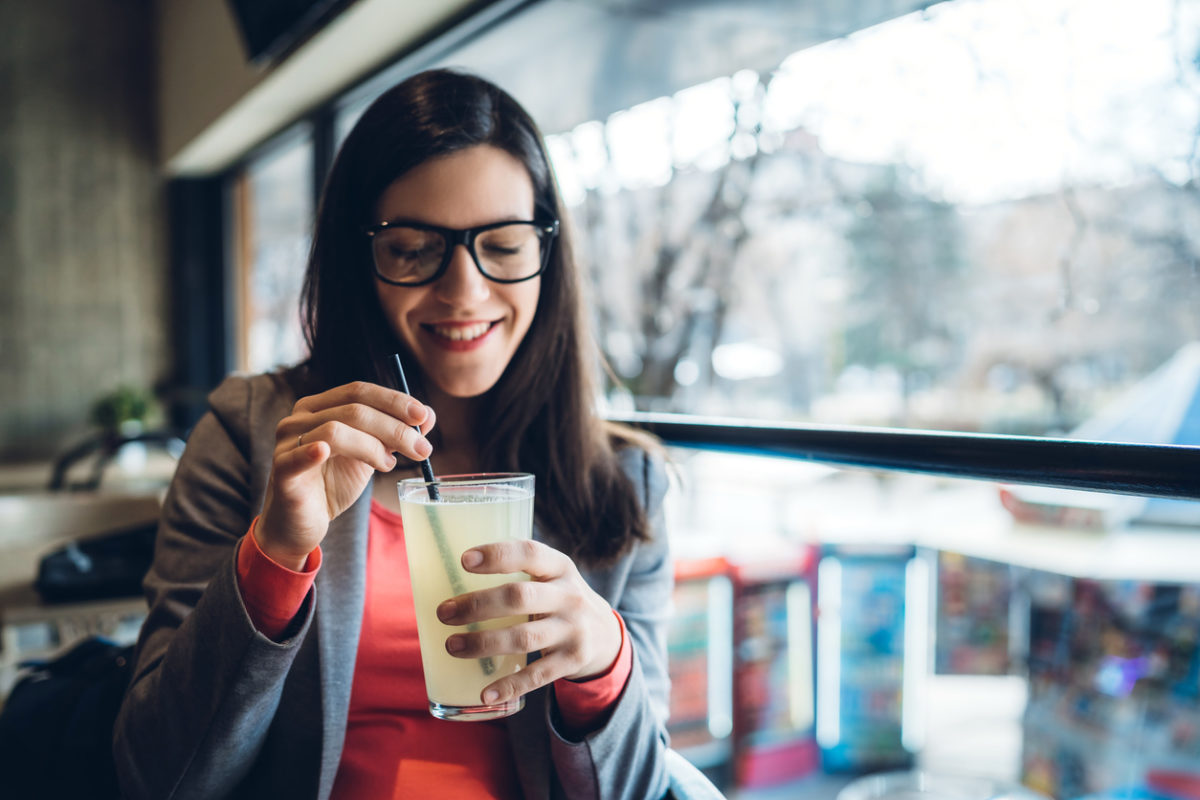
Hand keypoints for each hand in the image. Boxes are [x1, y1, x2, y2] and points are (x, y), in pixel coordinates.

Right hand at [257, 381, 435, 568]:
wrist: (301, 524)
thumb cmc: (332, 484)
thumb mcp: (369, 455)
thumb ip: (393, 434)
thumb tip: (428, 415)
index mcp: (319, 407)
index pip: (359, 391)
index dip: (393, 400)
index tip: (423, 416)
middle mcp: (299, 418)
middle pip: (353, 410)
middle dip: (395, 427)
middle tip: (422, 448)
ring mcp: (287, 443)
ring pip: (336, 430)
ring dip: (373, 446)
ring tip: (389, 465)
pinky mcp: (281, 471)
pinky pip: (300, 456)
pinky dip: (315, 451)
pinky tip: (328, 453)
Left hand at [435, 540, 621, 704]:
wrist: (605, 635)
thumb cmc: (559, 599)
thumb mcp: (551, 576)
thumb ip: (516, 572)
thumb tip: (448, 574)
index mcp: (560, 567)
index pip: (530, 553)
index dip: (498, 555)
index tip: (465, 560)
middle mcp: (570, 596)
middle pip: (520, 597)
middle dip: (478, 605)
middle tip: (444, 613)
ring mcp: (573, 630)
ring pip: (524, 638)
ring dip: (484, 643)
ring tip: (452, 646)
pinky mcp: (573, 661)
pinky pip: (538, 676)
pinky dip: (510, 686)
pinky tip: (484, 693)